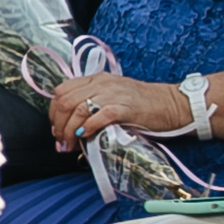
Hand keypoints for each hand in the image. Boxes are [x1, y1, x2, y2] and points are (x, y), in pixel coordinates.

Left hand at [48, 74, 190, 148]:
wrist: (171, 104)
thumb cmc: (141, 104)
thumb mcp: (111, 97)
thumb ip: (91, 104)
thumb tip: (71, 126)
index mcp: (95, 79)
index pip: (61, 91)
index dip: (53, 112)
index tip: (56, 129)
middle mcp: (101, 84)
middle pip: (65, 101)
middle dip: (58, 124)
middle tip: (61, 141)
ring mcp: (113, 94)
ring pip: (78, 108)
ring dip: (69, 130)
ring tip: (70, 144)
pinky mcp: (125, 107)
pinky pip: (100, 115)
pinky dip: (88, 126)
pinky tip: (85, 135)